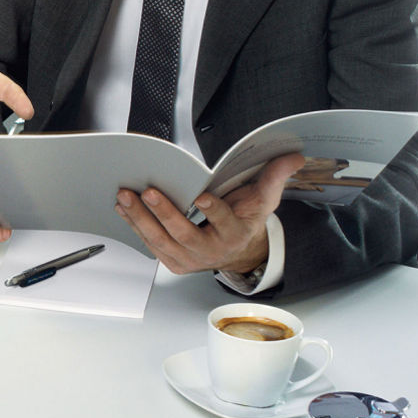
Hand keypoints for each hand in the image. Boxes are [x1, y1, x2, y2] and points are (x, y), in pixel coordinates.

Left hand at [114, 152, 306, 274]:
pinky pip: (151, 244)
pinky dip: (135, 225)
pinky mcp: (172, 261)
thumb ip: (275, 176)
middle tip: (149, 192)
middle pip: (185, 235)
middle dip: (165, 213)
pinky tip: (123, 207)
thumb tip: (295, 156)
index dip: (214, 211)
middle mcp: (211, 251)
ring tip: (125, 196)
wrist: (236, 250)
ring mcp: (189, 259)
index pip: (225, 222)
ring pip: (162, 241)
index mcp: (235, 233)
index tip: (203, 197)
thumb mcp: (264, 198)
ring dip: (141, 219)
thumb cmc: (245, 219)